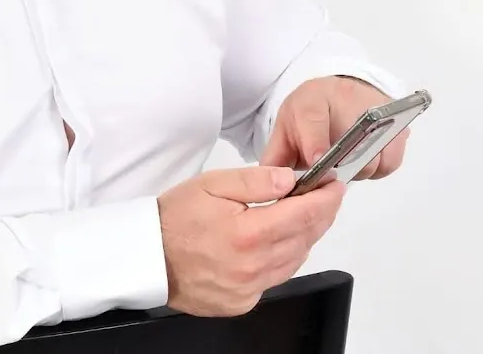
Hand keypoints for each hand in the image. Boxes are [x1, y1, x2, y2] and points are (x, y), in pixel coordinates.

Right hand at [157, 166, 344, 316]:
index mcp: (248, 233)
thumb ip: (254, 180)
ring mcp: (249, 289)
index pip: (303, 214)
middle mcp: (253, 267)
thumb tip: (289, 179)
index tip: (335, 185)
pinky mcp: (242, 302)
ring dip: (306, 237)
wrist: (147, 255)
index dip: (325, 199)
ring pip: (295, 261)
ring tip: (305, 215)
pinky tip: (279, 242)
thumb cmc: (174, 216)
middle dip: (321, 215)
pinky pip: (276, 278)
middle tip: (326, 196)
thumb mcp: (211, 183)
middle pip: (305, 239)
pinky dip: (286, 258)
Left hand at [260, 76, 406, 179]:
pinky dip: (378, 167)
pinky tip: (363, 158)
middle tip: (327, 171)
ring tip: (345, 161)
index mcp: (311, 99)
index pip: (313, 119)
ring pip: (372, 159)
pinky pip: (390, 162)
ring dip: (358, 170)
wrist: (338, 94)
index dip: (316, 142)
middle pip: (348, 148)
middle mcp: (346, 98)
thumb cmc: (310, 115)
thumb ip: (276, 160)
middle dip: (336, 169)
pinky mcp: (398, 125)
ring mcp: (376, 110)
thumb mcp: (286, 130)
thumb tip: (269, 189)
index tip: (317, 162)